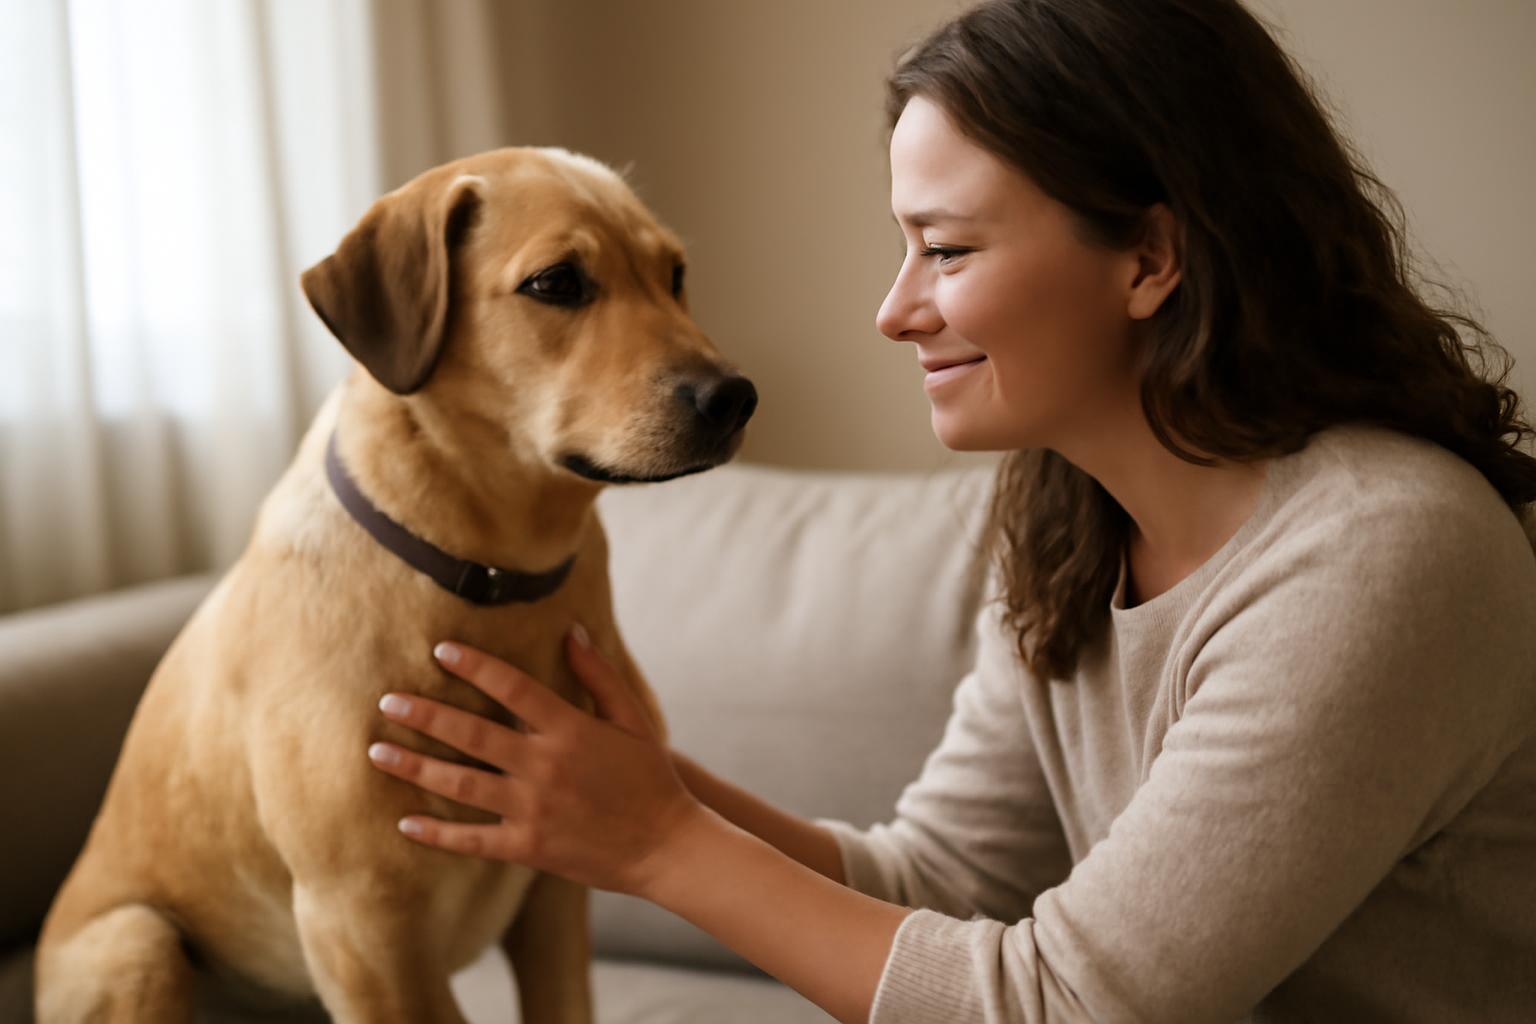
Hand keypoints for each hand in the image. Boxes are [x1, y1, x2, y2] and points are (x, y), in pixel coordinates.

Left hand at [366, 625, 702, 897]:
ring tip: (378, 752)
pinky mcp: (528, 848)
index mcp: (569, 729)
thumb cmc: (652, 778)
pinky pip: (472, 839)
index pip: (512, 687)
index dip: (474, 666)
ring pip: (460, 784)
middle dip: (424, 715)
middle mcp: (544, 766)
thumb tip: (572, 631)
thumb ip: (599, 675)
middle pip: (471, 734)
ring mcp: (532, 809)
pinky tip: (405, 823)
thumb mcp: (633, 719)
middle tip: (387, 702)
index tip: (440, 650)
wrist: (667, 846)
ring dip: (415, 766)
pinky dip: (436, 833)